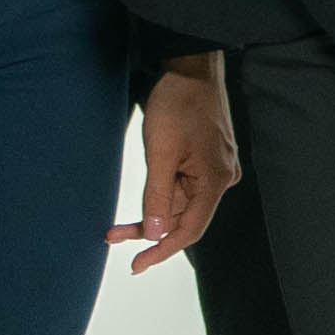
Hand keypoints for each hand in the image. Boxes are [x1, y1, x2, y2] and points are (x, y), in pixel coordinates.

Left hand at [122, 54, 236, 269]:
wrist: (190, 69)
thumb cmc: (178, 105)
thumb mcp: (160, 154)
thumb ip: (158, 198)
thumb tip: (156, 235)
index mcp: (216, 181)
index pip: (190, 229)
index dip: (163, 250)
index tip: (137, 265)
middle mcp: (221, 179)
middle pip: (184, 218)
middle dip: (149, 229)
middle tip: (113, 237)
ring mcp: (215, 168)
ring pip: (182, 202)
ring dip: (152, 212)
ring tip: (117, 225)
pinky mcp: (206, 159)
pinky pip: (184, 186)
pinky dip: (162, 195)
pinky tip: (144, 197)